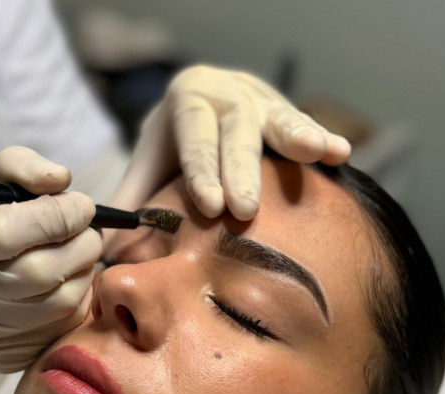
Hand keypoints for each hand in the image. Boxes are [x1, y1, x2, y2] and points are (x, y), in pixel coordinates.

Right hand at [0, 147, 101, 393]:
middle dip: (79, 242)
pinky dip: (80, 295)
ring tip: (81, 250)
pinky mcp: (15, 358)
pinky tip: (72, 278)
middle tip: (87, 227)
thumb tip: (60, 179)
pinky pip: (67, 324)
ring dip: (84, 268)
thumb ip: (15, 170)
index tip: (79, 204)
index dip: (54, 215)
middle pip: (41, 272)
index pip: (4, 232)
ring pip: (61, 301)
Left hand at [110, 65, 351, 220]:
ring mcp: (259, 97)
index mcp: (186, 98)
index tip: (211, 206)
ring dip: (297, 137)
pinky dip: (320, 138)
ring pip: (276, 117)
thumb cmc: (173, 144)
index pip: (193, 134)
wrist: (198, 104)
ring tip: (319, 153)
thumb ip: (133, 200)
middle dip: (242, 170)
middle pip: (235, 129)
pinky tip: (339, 153)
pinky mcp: (284, 110)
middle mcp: (225, 91)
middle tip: (245, 209)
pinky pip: (302, 123)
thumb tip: (105, 251)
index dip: (202, 170)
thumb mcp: (150, 164)